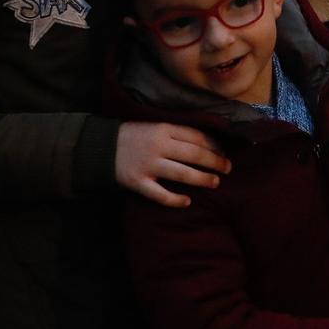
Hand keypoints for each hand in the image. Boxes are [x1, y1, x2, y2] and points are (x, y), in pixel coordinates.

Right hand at [114, 121, 229, 207]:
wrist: (100, 147)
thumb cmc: (133, 136)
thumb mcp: (155, 127)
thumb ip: (176, 133)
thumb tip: (206, 142)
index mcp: (163, 129)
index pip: (196, 136)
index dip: (213, 145)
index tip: (224, 152)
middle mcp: (158, 146)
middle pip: (193, 154)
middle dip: (214, 161)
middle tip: (228, 168)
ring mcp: (148, 165)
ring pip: (181, 174)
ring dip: (201, 179)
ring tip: (215, 182)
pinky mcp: (138, 182)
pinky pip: (160, 194)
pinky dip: (175, 200)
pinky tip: (187, 201)